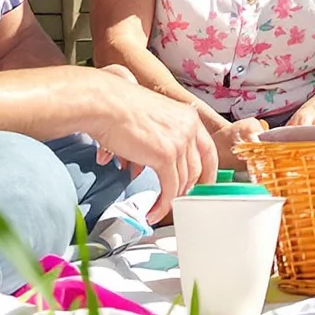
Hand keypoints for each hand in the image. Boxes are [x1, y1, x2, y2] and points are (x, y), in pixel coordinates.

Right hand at [78, 81, 216, 221]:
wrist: (106, 104)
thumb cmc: (120, 107)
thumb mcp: (154, 117)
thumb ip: (166, 136)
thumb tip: (166, 161)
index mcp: (188, 117)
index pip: (208, 151)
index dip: (207, 172)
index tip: (202, 185)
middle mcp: (189, 128)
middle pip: (197, 169)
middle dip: (187, 189)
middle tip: (177, 200)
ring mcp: (180, 142)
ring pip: (184, 182)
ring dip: (171, 201)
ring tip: (159, 208)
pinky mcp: (165, 157)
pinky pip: (170, 190)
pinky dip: (162, 205)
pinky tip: (154, 211)